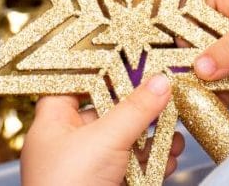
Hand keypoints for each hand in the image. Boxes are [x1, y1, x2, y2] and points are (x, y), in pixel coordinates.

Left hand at [21, 75, 183, 185]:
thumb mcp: (104, 140)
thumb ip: (135, 109)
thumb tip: (160, 83)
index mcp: (53, 121)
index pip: (77, 81)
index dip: (104, 68)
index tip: (134, 56)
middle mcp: (68, 141)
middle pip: (108, 110)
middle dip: (140, 105)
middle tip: (165, 91)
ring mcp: (89, 165)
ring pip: (125, 140)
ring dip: (153, 135)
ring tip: (176, 128)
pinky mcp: (108, 184)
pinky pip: (134, 166)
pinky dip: (154, 160)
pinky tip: (171, 156)